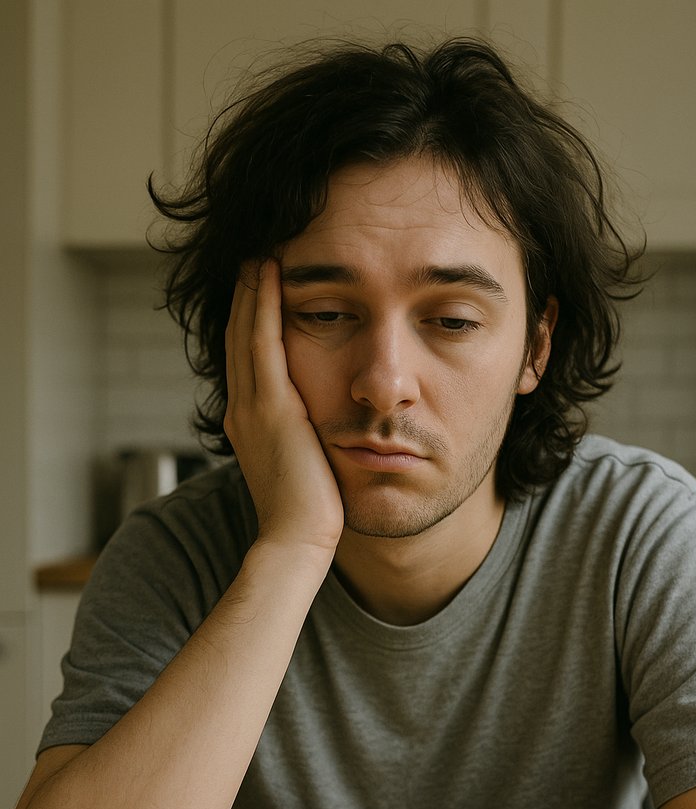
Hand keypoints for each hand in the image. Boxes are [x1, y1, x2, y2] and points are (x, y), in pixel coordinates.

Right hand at [224, 259, 343, 554]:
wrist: (300, 540)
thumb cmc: (312, 514)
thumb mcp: (307, 466)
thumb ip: (309, 439)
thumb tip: (327, 428)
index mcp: (249, 423)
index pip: (248, 359)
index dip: (251, 320)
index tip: (262, 288)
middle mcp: (242, 409)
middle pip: (239, 337)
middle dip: (246, 296)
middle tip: (254, 256)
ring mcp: (251, 406)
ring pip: (245, 330)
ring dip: (252, 288)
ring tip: (261, 251)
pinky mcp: (269, 407)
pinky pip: (261, 340)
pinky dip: (264, 303)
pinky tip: (271, 272)